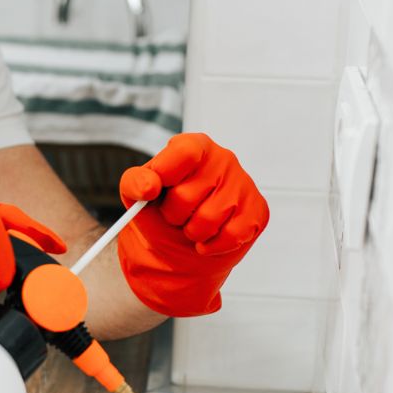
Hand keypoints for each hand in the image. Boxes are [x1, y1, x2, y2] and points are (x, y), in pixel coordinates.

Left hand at [117, 133, 268, 316]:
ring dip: (191, 233)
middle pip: (186, 196)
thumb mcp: (137, 192)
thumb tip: (149, 187)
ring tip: (191, 227)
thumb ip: (134, 183)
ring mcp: (244, 183)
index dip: (164, 177)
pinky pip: (232, 235)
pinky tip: (207, 239)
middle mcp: (222, 158)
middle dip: (173, 216)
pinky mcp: (258, 210)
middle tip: (175, 215)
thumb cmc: (162, 207)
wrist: (182, 239)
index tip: (154, 192)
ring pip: (209, 220)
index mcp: (193, 146)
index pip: (184, 153)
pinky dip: (212, 246)